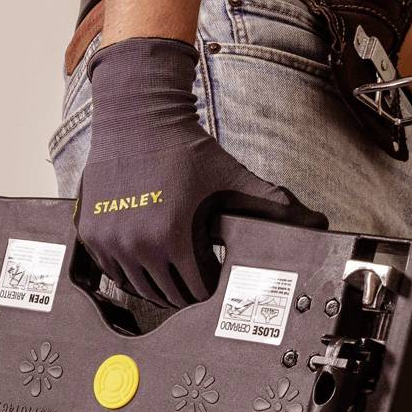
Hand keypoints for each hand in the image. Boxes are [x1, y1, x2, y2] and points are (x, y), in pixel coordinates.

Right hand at [75, 37, 324, 306]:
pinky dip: (131, 273)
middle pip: (168, 295)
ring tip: (173, 271)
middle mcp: (138, 245)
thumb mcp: (233, 177)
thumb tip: (318, 222)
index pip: (197, 290)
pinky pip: (114, 274)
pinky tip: (147, 261)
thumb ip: (274, 205)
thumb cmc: (184, 148)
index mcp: (173, 239)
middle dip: (186, 290)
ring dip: (158, 285)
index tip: (214, 274)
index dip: (211, 285)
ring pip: (139, 289)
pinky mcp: (92, 236)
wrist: (137, 117)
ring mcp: (111, 243)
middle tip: (195, 277)